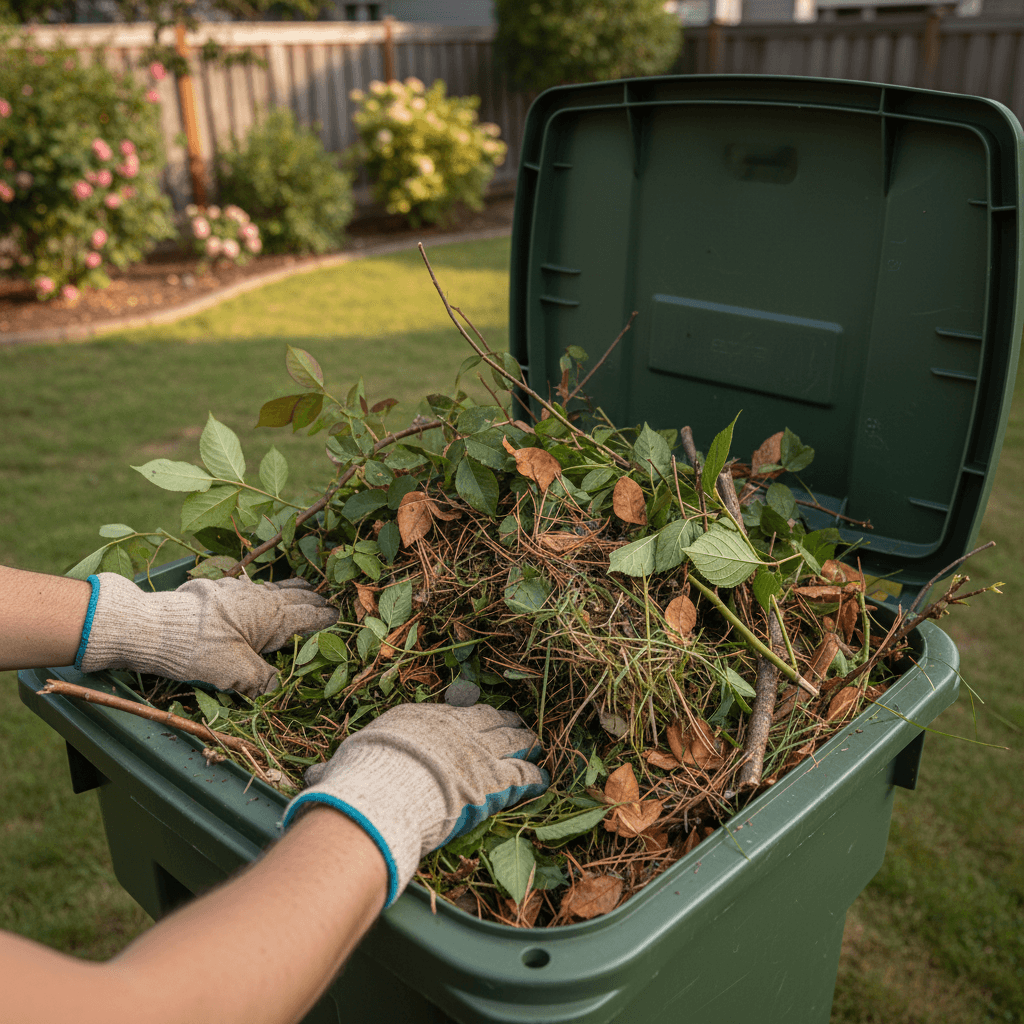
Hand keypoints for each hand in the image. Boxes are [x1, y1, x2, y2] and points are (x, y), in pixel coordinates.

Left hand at [78, 572, 337, 695]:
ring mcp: (236, 590)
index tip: (340, 616)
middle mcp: (258, 598)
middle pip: (294, 595)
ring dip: (291, 589)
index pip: (307, 616)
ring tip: (304, 587)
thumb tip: (273, 684)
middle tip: (328, 600)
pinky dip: (264, 588)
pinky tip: (258, 590)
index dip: (325, 617)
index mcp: (271, 616)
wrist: (149, 626)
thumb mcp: (235, 673)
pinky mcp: (215, 590)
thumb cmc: (197, 650)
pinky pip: (251, 586)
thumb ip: (261, 678)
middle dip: (313, 599)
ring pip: (273, 587)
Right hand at [284, 703, 548, 905]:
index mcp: (425, 719)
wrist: (391, 788)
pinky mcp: (495, 780)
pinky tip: (544, 777)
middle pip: (488, 719)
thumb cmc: (365, 774)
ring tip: (534, 741)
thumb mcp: (350, 758)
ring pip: (511, 739)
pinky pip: (523, 774)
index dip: (468, 714)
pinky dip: (535, 775)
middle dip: (503, 721)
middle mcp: (456, 729)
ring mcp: (479, 752)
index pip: (453, 712)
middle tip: (516, 722)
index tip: (475, 715)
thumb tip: (310, 776)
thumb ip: (341, 766)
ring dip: (524, 740)